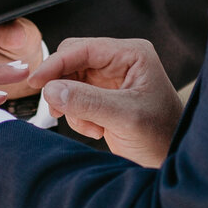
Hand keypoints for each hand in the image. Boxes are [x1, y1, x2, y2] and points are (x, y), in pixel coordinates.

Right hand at [18, 38, 181, 167]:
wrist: (170, 159)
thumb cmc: (162, 135)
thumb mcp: (125, 117)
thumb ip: (88, 102)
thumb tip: (51, 89)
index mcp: (131, 54)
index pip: (82, 49)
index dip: (56, 64)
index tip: (36, 82)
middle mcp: (119, 62)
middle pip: (71, 62)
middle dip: (63, 87)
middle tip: (58, 109)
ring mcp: (109, 79)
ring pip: (68, 82)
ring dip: (72, 106)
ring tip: (91, 126)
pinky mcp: (102, 97)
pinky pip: (73, 99)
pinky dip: (77, 116)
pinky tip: (96, 129)